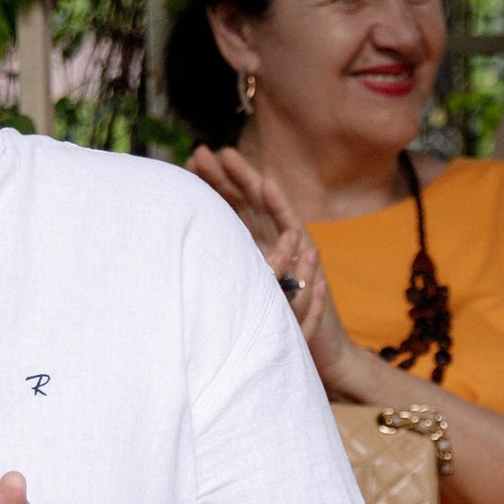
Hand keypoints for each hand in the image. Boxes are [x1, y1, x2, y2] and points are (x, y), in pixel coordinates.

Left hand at [188, 144, 364, 395]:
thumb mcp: (240, 301)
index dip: (208, 191)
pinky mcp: (306, 256)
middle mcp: (271, 243)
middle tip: (198, 153)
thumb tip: (184, 265)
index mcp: (253, 250)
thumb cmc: (277, 330)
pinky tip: (266, 183)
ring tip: (227, 155)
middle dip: (221, 177)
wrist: (319, 350)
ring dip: (246, 180)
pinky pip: (291, 225)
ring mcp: (290, 246)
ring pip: (264, 207)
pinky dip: (279, 204)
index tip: (184, 171)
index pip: (227, 214)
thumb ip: (222, 281)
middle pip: (242, 203)